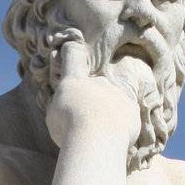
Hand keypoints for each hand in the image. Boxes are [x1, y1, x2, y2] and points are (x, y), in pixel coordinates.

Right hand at [44, 36, 140, 156]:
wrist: (97, 136)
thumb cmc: (68, 127)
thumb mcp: (53, 115)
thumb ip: (61, 106)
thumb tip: (68, 106)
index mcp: (74, 81)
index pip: (72, 58)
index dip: (71, 51)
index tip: (71, 46)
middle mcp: (97, 81)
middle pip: (96, 86)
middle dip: (92, 100)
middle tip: (86, 121)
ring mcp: (116, 93)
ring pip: (112, 101)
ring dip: (107, 114)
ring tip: (99, 135)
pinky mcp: (131, 108)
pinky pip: (125, 116)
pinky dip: (120, 126)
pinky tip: (112, 138)